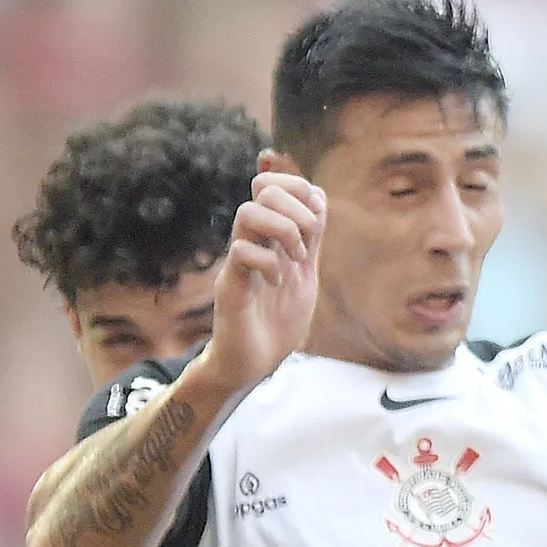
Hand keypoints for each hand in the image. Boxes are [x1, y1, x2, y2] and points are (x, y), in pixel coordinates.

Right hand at [191, 154, 321, 391]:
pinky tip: (277, 282)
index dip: (298, 187)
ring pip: (247, 211)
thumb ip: (311, 238)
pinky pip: (241, 251)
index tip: (315, 220)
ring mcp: (238, 260)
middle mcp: (251, 241)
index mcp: (269, 236)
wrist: (255, 362)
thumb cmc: (277, 320)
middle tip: (306, 245)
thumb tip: (317, 196)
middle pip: (263, 189)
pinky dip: (269, 263)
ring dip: (283, 231)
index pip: (272, 183)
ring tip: (296, 260)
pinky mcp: (229, 284)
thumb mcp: (305, 272)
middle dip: (297, 210)